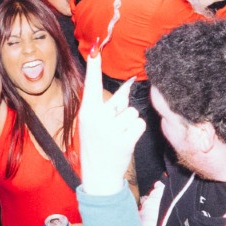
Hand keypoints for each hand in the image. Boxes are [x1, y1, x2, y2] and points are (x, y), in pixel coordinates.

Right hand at [77, 53, 143, 194]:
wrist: (98, 175)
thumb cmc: (97, 145)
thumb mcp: (94, 123)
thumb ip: (109, 105)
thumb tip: (127, 85)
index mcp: (87, 112)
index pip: (91, 85)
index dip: (94, 67)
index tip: (95, 50)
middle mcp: (97, 119)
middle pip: (122, 101)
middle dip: (122, 112)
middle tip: (111, 129)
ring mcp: (110, 130)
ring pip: (133, 112)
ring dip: (130, 123)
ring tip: (118, 136)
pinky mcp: (124, 140)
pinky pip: (139, 125)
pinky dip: (136, 132)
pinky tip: (125, 141)